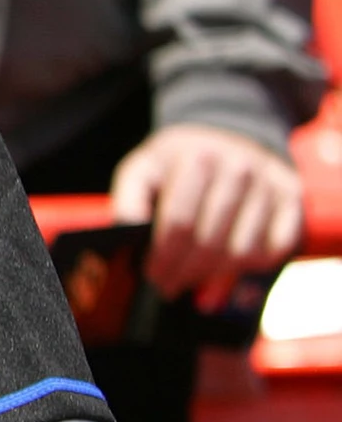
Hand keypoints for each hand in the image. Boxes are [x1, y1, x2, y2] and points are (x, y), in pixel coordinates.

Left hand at [111, 123, 302, 302]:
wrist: (227, 135)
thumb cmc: (177, 162)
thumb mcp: (143, 168)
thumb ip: (129, 198)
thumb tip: (129, 230)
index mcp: (198, 157)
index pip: (180, 223)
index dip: (163, 257)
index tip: (152, 276)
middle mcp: (240, 168)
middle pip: (211, 242)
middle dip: (185, 272)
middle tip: (168, 286)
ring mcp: (270, 184)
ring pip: (242, 251)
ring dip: (214, 275)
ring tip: (193, 278)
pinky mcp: (292, 199)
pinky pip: (274, 249)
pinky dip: (250, 266)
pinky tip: (227, 267)